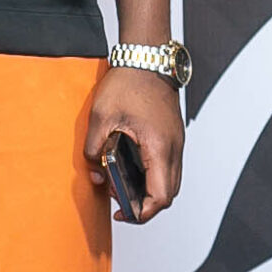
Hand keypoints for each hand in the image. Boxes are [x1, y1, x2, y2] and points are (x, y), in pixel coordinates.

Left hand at [85, 66, 183, 222]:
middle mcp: (174, 149)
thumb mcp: (101, 117)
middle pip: (168, 194)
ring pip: (171, 182)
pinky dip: (153, 176)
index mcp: (159, 147)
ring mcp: (176, 143)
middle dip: (145, 205)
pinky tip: (132, 169)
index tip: (122, 213)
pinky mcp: (173, 137)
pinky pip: (168, 167)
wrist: (147, 58)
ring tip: (123, 185)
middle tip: (120, 201)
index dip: (142, 213)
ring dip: (150, 191)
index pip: (160, 197)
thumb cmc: (129, 82)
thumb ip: (95, 149)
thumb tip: (94, 171)